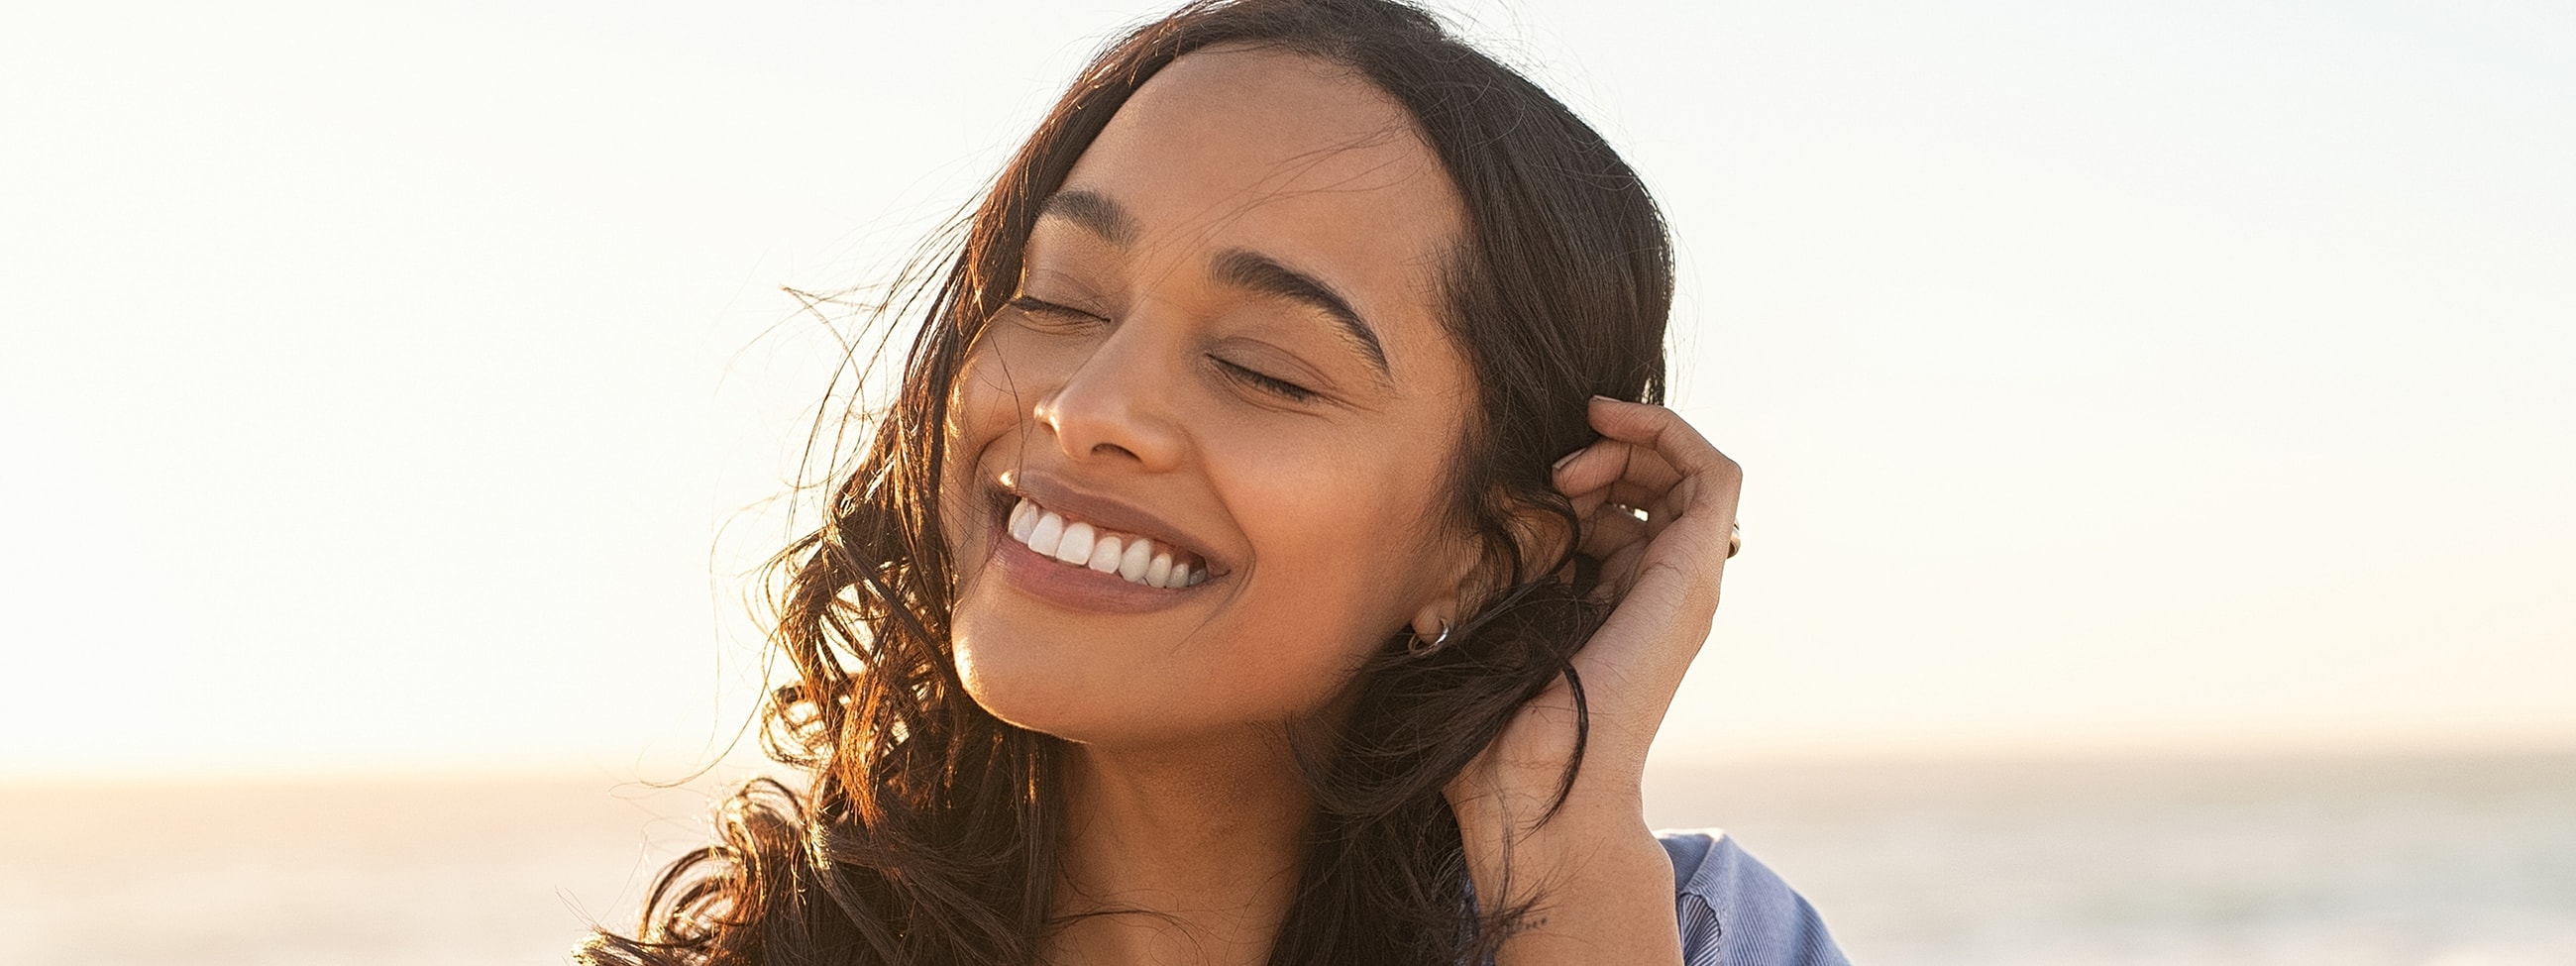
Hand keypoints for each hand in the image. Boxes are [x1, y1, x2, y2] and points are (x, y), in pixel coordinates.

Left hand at [1444, 397, 1739, 964]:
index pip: (1617, 508)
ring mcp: (1681, 582)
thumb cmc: (1491, 726)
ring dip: (1632, 441)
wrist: (1531, 787)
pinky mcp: (1694, 575)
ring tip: (1572, 464)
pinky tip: (1610, 424)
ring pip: (1688, 471)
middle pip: (1656, 482)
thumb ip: (1487, 569)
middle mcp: (1655, 588)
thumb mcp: (1478, 618)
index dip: (1575, 473)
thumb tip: (1472, 516)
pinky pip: (1716, 475)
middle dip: (1605, 452)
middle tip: (1552, 472)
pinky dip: (1670, 431)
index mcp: (1610, 600)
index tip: (1524, 484)